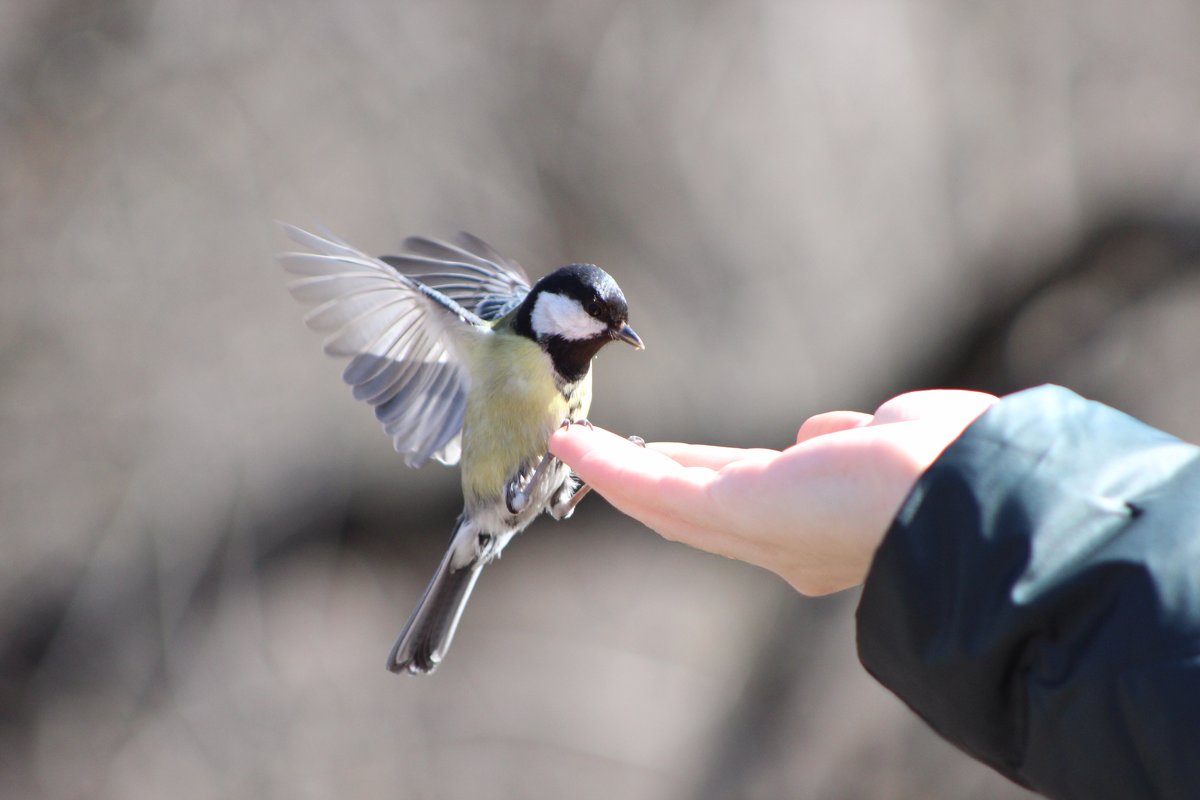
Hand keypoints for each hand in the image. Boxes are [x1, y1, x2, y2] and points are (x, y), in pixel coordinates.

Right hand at [549, 390, 997, 595]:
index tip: (671, 454)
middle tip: (607, 456)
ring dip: (615, 473)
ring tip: (573, 446)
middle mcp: (784, 541)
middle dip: (648, 479)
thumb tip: (823, 432)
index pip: (747, 496)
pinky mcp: (734, 513)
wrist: (969, 492)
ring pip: (668, 501)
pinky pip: (659, 490)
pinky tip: (575, 444)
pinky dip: (612, 467)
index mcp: (823, 525)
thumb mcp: (888, 440)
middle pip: (697, 506)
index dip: (701, 474)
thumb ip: (848, 438)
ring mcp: (755, 532)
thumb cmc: (952, 463)